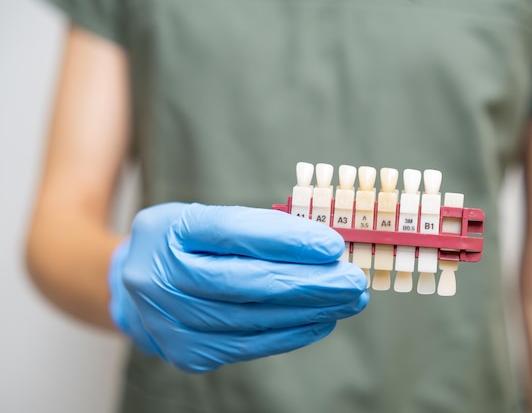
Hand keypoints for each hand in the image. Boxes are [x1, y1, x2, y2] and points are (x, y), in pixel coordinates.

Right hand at [108, 203, 367, 371]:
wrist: (137, 288)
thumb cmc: (185, 245)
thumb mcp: (208, 219)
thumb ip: (258, 229)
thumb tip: (323, 248)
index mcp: (167, 229)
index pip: (233, 232)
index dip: (287, 240)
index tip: (332, 245)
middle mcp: (158, 277)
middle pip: (245, 281)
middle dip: (309, 282)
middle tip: (353, 280)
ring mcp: (169, 320)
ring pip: (251, 318)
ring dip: (308, 311)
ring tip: (346, 301)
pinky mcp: (186, 353)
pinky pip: (247, 345)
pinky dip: (289, 334)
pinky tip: (321, 321)